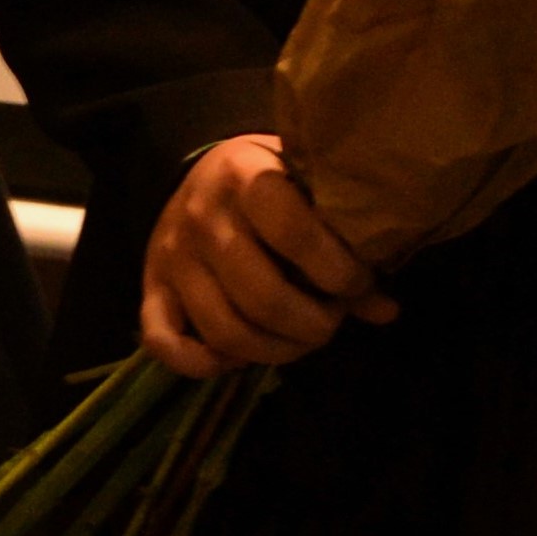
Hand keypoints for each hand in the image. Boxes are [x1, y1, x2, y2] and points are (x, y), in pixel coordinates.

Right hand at [141, 133, 396, 376]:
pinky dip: (203, 364)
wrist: (203, 171)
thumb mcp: (307, 188)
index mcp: (247, 176)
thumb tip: (387, 309)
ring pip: (223, 330)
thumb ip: (342, 241)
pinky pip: (164, 343)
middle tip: (331, 322)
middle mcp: (202, 216)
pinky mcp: (149, 287)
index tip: (360, 286)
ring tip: (300, 342)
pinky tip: (238, 359)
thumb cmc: (272, 178)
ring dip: (273, 352)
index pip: (293, 233)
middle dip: (311, 325)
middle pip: (261, 296)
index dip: (336, 271)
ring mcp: (171, 256)